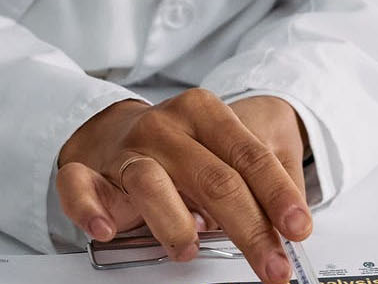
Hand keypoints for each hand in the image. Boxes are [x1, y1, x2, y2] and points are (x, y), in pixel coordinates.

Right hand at [55, 90, 311, 283]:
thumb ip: (258, 180)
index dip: (276, 194)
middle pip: (212, 177)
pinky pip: (78, 185)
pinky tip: (104, 229)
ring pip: (149, 182)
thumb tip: (291, 227)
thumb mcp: (227, 149)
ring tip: (190, 249)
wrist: (112, 127)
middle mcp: (165, 127)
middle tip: (273, 266)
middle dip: (248, 227)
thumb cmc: (182, 148)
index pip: (248, 154)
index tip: (299, 228)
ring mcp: (126, 149)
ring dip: (174, 223)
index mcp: (204, 112)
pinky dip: (87, 207)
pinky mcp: (88, 171)